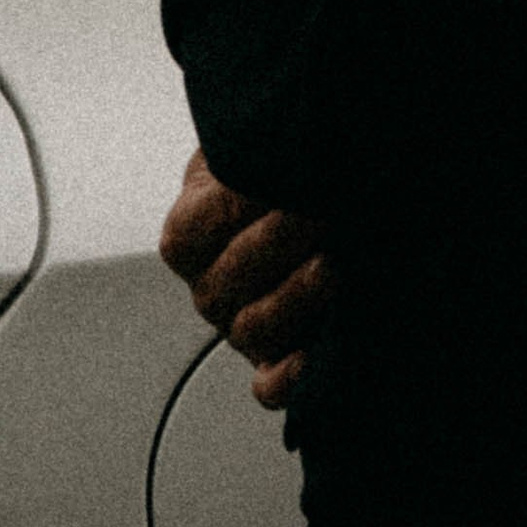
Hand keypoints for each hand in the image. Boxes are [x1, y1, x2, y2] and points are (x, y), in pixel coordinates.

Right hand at [158, 147, 333, 412]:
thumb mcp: (249, 147)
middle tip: (324, 211)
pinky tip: (311, 357)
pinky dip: (287, 378)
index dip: (242, 203)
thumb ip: (252, 146)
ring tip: (335, 263)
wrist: (316, 199)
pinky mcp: (275, 359)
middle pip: (229, 281)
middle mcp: (211, 287)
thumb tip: (284, 140)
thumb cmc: (281, 171)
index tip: (288, 177)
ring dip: (297, 297)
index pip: (198, 231)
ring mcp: (240, 326)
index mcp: (190, 234)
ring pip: (252, 329)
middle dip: (282, 241)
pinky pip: (270, 385)